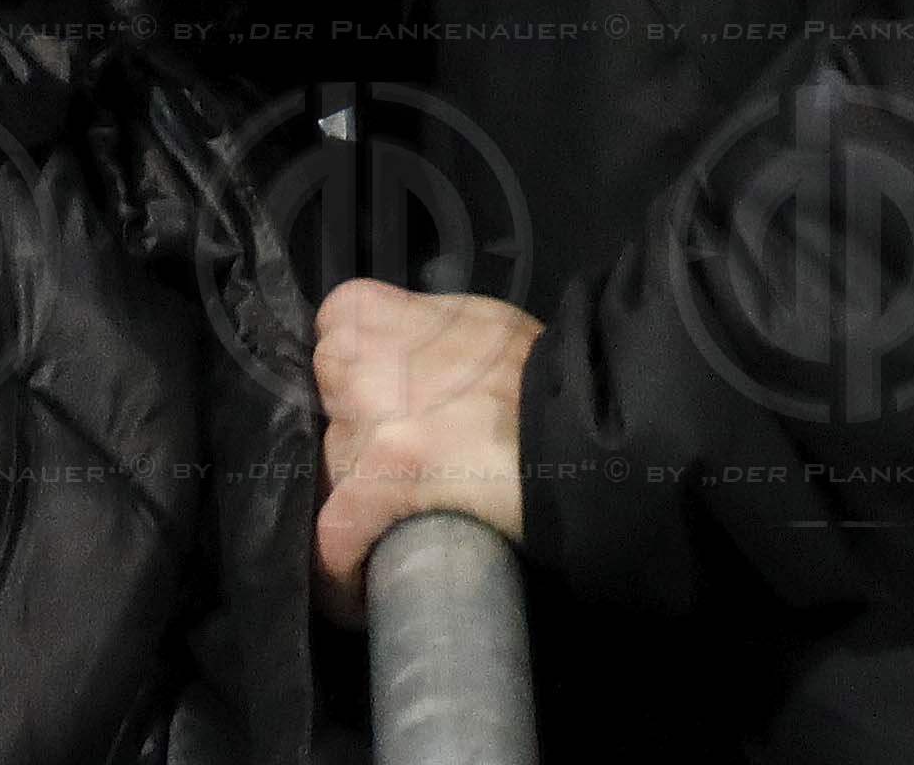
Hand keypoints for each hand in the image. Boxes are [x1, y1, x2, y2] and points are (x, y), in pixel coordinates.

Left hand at [310, 278, 540, 626]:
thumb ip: (419, 339)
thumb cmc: (539, 379)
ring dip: (361, 505)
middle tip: (402, 472)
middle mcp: (367, 358)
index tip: (377, 416)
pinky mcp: (388, 475)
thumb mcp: (473, 325)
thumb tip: (395, 366)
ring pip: (333, 474)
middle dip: (357, 445)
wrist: (586, 430)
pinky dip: (342, 573)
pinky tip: (356, 596)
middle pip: (327, 412)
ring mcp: (373, 416)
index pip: (329, 343)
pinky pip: (336, 534)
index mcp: (379, 316)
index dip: (352, 385)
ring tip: (401, 528)